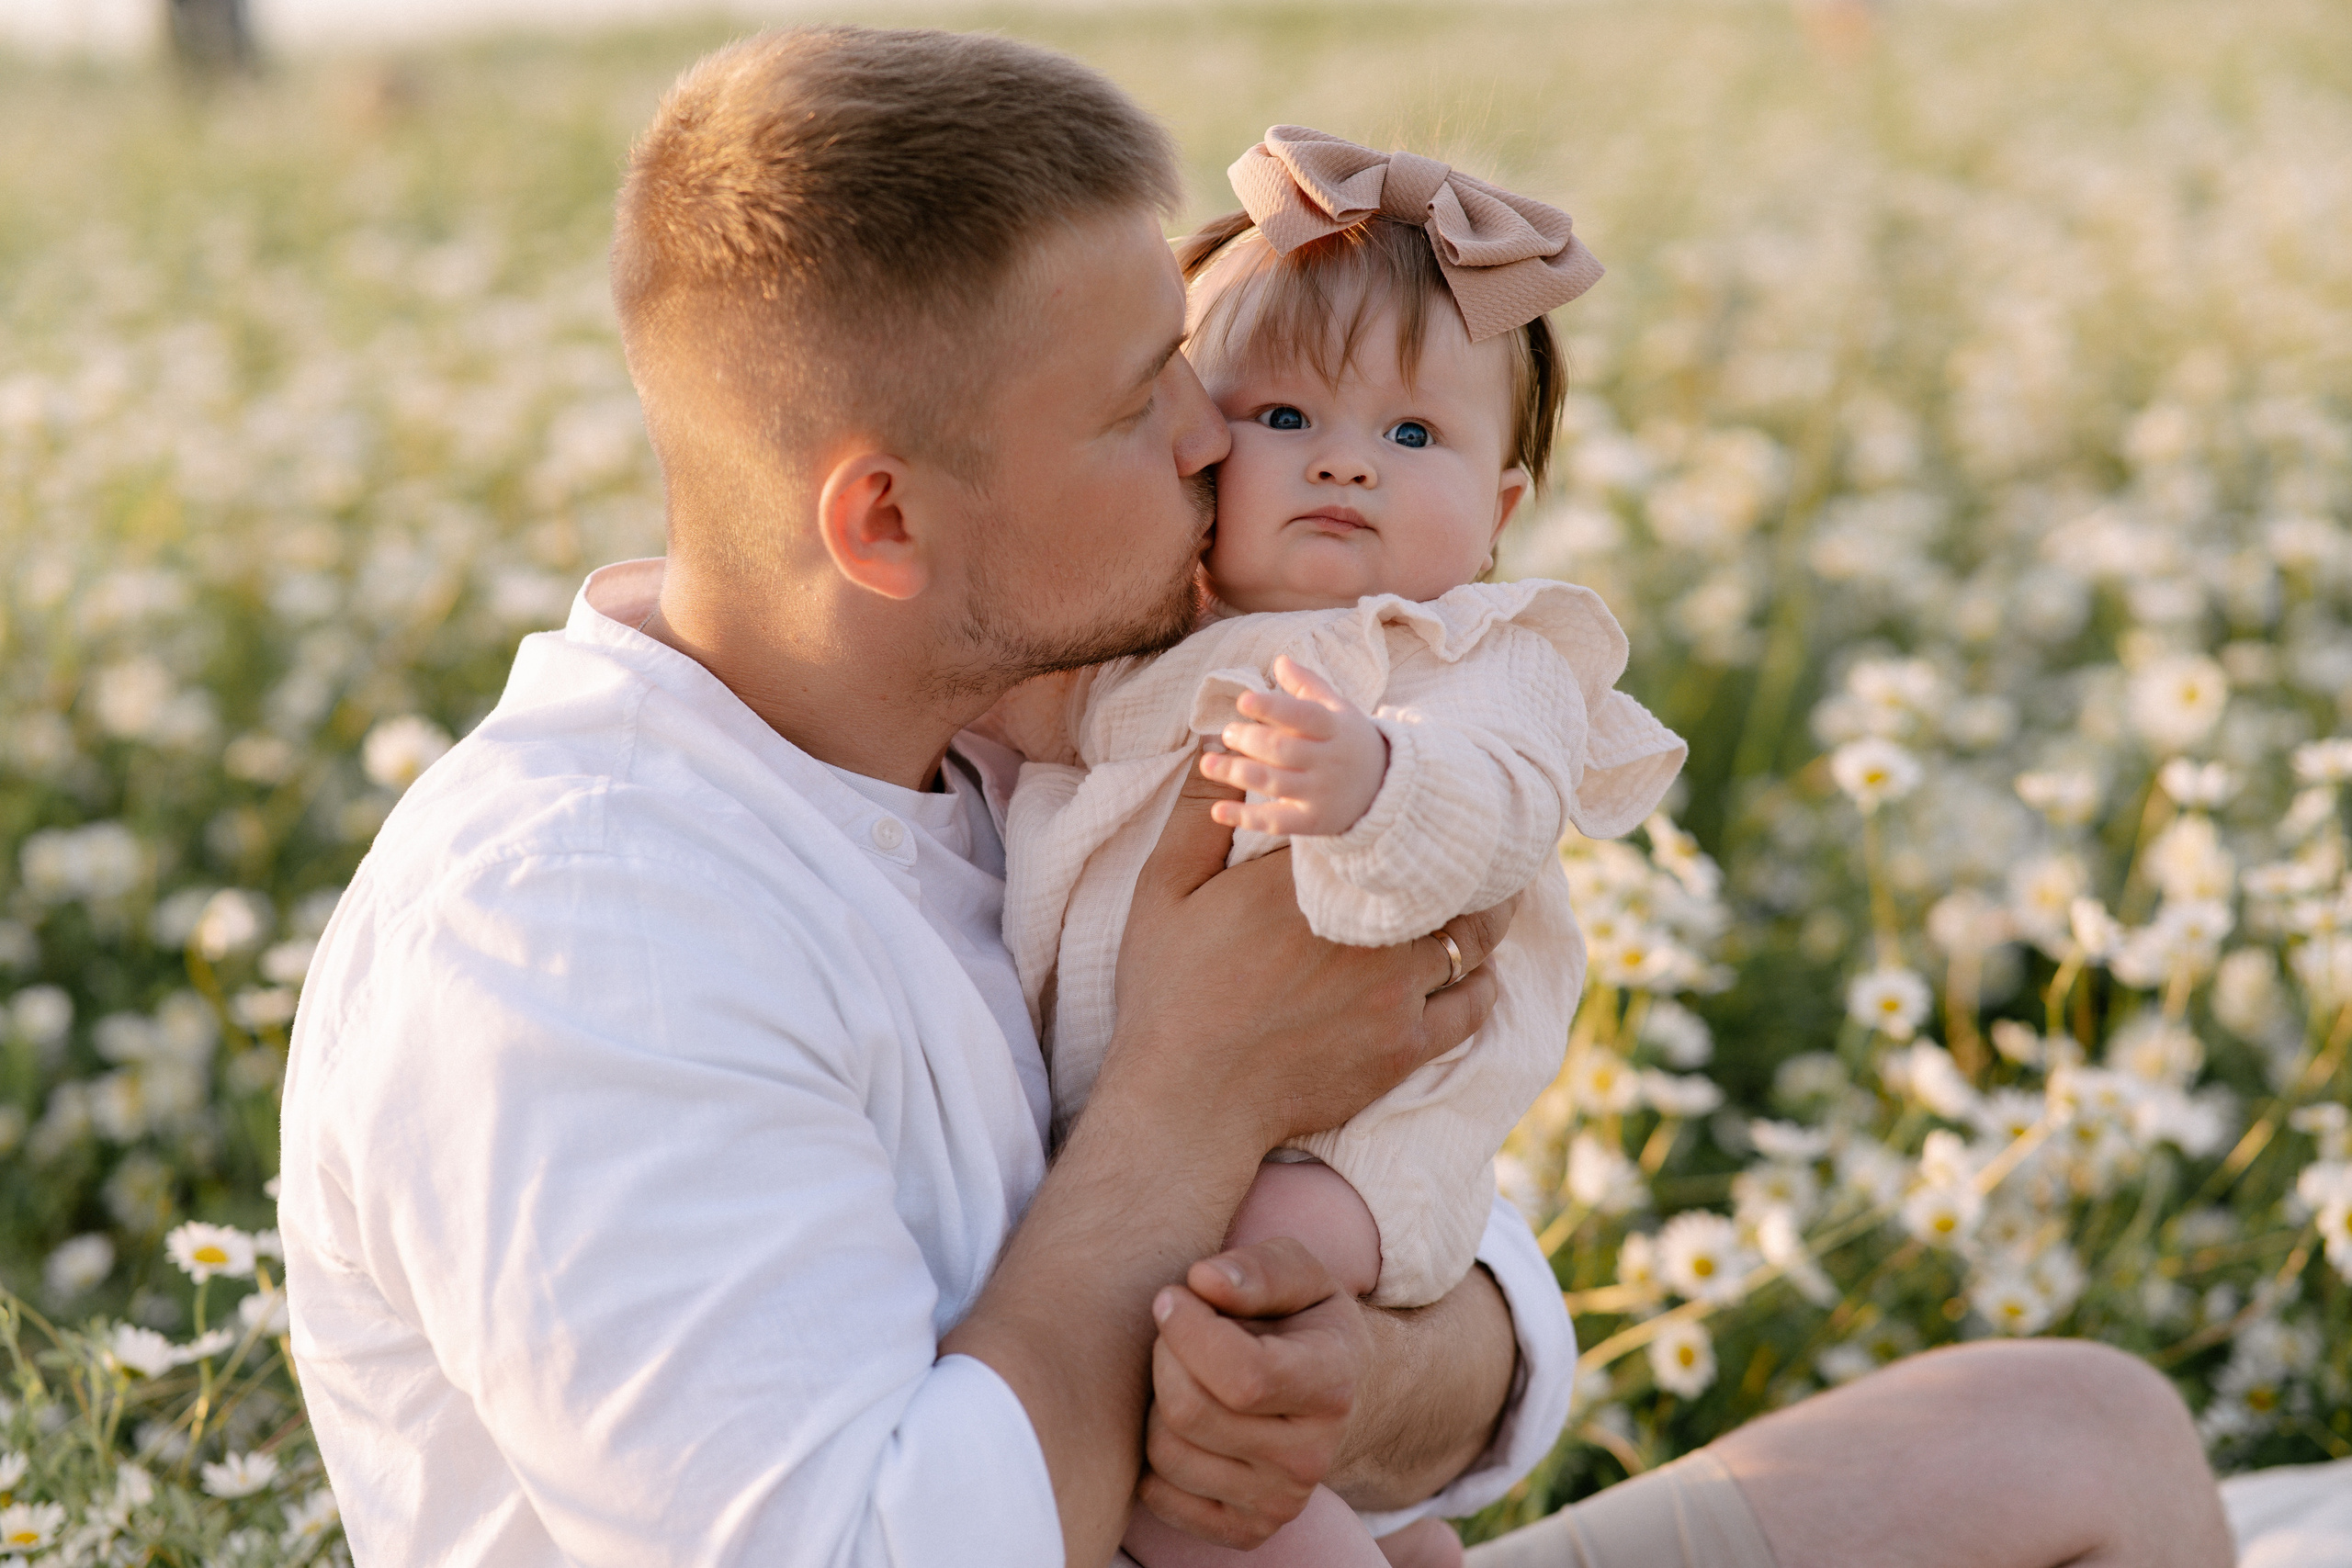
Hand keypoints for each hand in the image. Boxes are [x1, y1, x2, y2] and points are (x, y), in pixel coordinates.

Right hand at [1103, 760, 1515, 1152]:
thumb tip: (1215, 745)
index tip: (1414, 800)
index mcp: (1311, 877)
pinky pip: (1473, 1004)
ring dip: (1482, 916)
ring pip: (1472, 938)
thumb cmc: (1169, 991)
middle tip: (1470, 845)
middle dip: (1462, 857)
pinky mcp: (1405, 1045)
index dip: (1407, 806)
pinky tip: (1474, 972)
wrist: (1187, 1098)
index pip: (1385, 820)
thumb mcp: (1164, 889)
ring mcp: (1393, 988)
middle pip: (1449, 875)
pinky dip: (1481, 982)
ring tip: (1483, 900)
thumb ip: (1197, 814)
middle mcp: (1367, 926)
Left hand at [1136, 1238, 1370, 1549]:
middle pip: (1190, 1411)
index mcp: (1332, 1386)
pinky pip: (1159, 1495)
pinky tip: (1185, 1422)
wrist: (1336, 1394)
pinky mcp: (1247, 1531)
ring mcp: (1281, 1502)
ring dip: (1155, 1402)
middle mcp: (1312, 1457)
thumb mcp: (1300, 1275)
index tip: (1174, 1296)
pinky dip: (1153, 1454)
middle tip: (1176, 1330)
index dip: (1188, 1329)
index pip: (1243, 1374)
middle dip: (1165, 1356)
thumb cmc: (1304, 1321)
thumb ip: (1259, 1269)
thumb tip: (1203, 1280)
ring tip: (1185, 1374)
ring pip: (1167, 1452)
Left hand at [1199, 656, 1388, 836]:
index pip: (1304, 715)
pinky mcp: (1312, 821)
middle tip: (1226, 732)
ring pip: (1273, 783)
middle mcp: (1329, 761)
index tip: (1243, 701)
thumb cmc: (1350, 742)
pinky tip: (1217, 810)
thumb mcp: (1339, 711)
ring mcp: (1321, 794)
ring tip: (1208, 763)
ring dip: (1236, 773)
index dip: (1273, 707)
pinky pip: (1275, 821)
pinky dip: (1245, 817)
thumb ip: (1308, 686)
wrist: (1384, 789)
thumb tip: (1279, 661)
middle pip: (1282, 749)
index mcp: (1335, 728)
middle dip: (1249, 739)